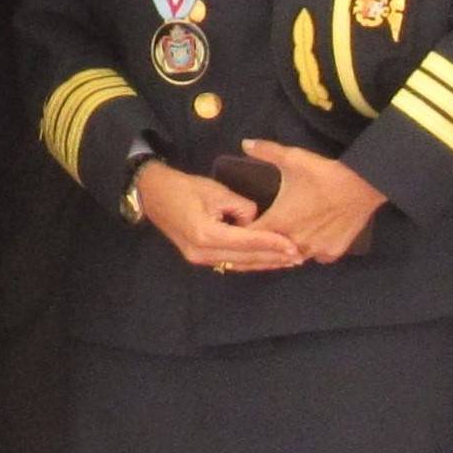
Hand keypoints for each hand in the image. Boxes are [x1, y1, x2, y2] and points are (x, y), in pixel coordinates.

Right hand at [134, 158, 304, 272]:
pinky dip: (250, 261)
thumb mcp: (217, 191)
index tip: (294, 246)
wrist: (154, 194)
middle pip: (245, 258)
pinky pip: (230, 262)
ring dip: (263, 263)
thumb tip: (256, 221)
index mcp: (206, 234)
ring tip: (287, 262)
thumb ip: (242, 208)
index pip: (247, 242)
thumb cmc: (185, 188)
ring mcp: (199, 258)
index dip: (272, 244)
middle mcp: (203, 252)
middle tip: (298, 257)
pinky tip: (266, 260)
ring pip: (239, 264)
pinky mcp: (200, 257)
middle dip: (272, 258)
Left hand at [240, 139, 389, 263]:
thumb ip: (266, 151)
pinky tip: (314, 237)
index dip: (245, 230)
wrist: (363, 185)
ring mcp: (313, 250)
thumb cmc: (323, 173)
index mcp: (277, 222)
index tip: (245, 223)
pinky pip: (316, 256)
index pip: (249, 236)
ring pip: (294, 255)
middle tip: (269, 228)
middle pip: (271, 249)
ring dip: (289, 247)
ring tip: (289, 234)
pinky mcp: (331, 253)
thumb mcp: (293, 158)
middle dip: (266, 241)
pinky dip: (313, 249)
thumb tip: (245, 143)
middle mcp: (292, 242)